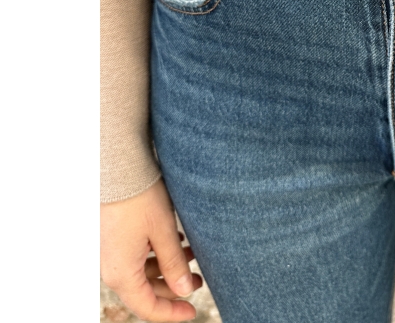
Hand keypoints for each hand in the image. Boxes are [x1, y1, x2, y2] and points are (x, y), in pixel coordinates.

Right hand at [101, 179, 202, 321]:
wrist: (118, 170)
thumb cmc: (140, 199)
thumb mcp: (164, 232)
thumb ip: (174, 264)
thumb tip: (184, 291)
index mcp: (121, 273)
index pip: (147, 307)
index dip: (171, 313)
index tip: (193, 312)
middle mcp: (111, 268)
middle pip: (145, 290)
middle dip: (173, 287)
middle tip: (199, 279)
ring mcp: (110, 254)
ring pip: (141, 272)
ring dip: (166, 267)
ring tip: (192, 254)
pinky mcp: (112, 240)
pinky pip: (135, 257)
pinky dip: (156, 255)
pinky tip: (175, 242)